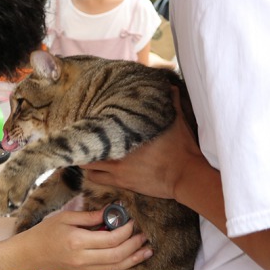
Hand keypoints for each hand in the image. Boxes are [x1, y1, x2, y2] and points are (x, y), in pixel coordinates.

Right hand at [23, 209, 150, 269]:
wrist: (30, 253)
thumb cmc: (45, 232)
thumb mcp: (66, 217)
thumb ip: (90, 216)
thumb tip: (112, 211)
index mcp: (78, 241)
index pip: (110, 239)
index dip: (125, 230)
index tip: (132, 221)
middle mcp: (83, 258)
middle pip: (117, 255)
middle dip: (134, 244)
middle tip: (144, 234)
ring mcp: (84, 269)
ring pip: (116, 267)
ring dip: (134, 259)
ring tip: (147, 250)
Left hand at [83, 86, 200, 200]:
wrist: (185, 175)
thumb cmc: (181, 148)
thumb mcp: (177, 120)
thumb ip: (172, 102)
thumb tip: (171, 86)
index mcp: (127, 134)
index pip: (98, 129)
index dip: (91, 127)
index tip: (88, 125)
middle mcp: (118, 152)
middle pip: (87, 150)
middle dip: (84, 147)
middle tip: (85, 143)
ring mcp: (118, 170)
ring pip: (88, 168)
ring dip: (87, 163)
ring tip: (88, 158)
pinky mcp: (123, 183)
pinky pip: (98, 181)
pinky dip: (94, 175)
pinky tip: (97, 172)